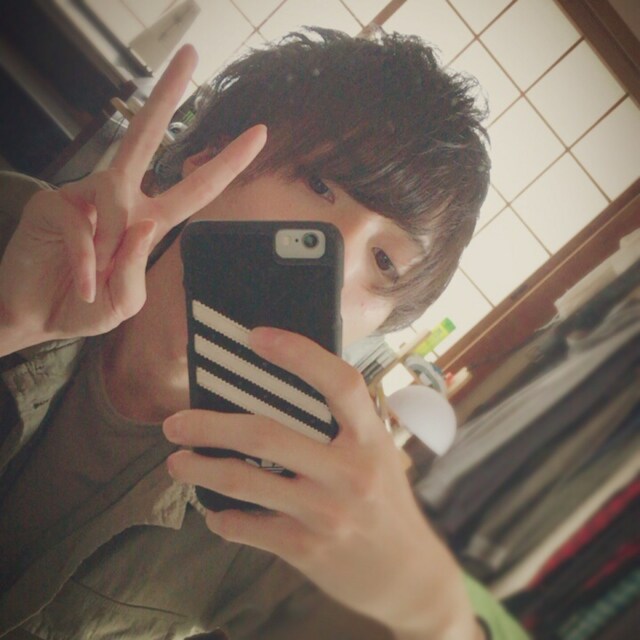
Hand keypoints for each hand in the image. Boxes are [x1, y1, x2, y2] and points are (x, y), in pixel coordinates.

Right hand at [0, 45, 265, 354]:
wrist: (35, 318)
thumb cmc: (84, 306)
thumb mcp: (124, 302)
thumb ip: (137, 270)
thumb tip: (141, 224)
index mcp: (148, 221)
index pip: (195, 188)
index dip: (227, 163)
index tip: (258, 135)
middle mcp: (121, 200)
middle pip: (147, 138)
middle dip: (167, 96)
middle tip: (189, 55)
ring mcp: (86, 197)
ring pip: (117, 194)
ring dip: (112, 246)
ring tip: (98, 281)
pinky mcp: (54, 204)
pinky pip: (81, 226)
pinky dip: (86, 264)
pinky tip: (83, 284)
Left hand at [163, 327, 478, 638]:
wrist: (410, 576)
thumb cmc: (388, 502)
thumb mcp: (380, 454)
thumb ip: (345, 426)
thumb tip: (286, 389)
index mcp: (370, 439)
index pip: (339, 384)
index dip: (299, 354)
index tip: (257, 336)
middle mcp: (349, 473)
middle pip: (265, 435)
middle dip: (209, 426)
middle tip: (175, 422)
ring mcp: (326, 513)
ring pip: (244, 482)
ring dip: (200, 469)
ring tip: (176, 462)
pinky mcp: (307, 549)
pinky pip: (248, 527)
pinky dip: (222, 517)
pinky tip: (213, 510)